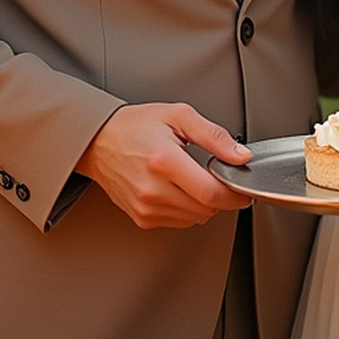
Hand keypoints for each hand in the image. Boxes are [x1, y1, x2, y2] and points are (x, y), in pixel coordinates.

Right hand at [76, 103, 251, 229]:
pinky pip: (180, 222)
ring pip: (196, 218)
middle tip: (210, 174)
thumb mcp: (177, 116)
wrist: (98, 141)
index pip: (212, 193)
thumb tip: (240, 156)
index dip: (234, 193)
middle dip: (218, 195)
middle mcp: (152, 189)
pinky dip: (186, 209)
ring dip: (202, 203)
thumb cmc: (135, 126)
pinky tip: (174, 188)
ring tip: (188, 178)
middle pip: (207, 209)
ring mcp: (146, 207)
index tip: (239, 186)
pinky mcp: (142, 217)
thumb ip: (214, 136)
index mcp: (164, 161)